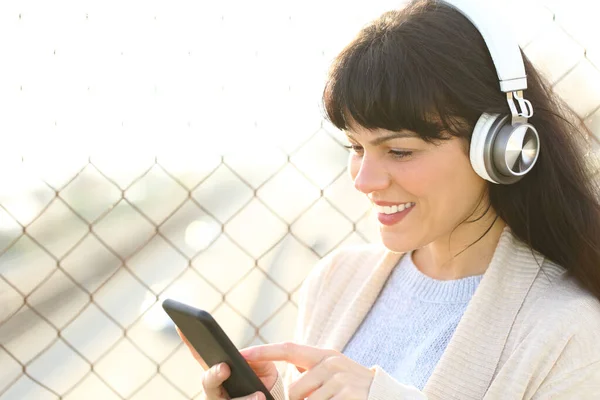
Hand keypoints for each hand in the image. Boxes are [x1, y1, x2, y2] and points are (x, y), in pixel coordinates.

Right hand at [177, 328, 278, 398]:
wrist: (270, 398)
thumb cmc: (263, 380)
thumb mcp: (262, 365)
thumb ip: (255, 357)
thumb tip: (242, 356)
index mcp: (218, 370)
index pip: (200, 356)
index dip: (189, 342)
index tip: (181, 327)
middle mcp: (213, 388)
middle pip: (207, 382)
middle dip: (214, 375)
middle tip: (224, 368)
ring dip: (241, 398)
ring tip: (258, 395)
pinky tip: (259, 397)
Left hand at [241, 342, 374, 399]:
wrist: (386, 396)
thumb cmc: (355, 388)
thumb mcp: (335, 372)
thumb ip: (311, 370)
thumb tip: (289, 372)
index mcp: (325, 355)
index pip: (288, 349)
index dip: (264, 352)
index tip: (242, 354)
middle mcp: (331, 363)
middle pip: (294, 390)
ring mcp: (340, 380)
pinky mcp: (346, 396)